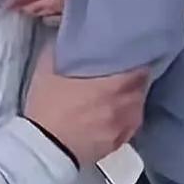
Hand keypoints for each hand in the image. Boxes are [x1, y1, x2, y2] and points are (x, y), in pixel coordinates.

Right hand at [25, 44, 148, 165]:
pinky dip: (126, 119)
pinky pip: (130, 127)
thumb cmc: (46, 106)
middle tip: (123, 74)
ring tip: (120, 96)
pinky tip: (115, 116)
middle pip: (141, 89)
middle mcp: (124, 106)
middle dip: (134, 81)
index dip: (137, 61)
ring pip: (137, 108)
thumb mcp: (48, 68)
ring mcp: (122, 128)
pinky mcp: (116, 145)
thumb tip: (71, 36)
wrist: (43, 148)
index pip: (140, 69)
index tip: (130, 56)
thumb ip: (64, 49)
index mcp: (112, 86)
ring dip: (132, 100)